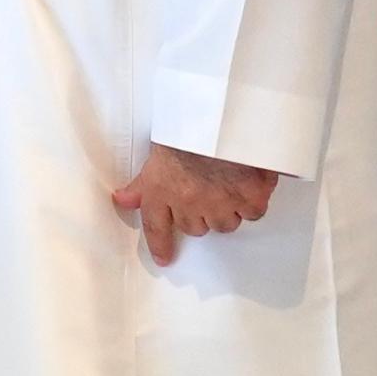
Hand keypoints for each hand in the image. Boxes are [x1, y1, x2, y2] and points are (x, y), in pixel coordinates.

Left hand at [111, 144, 280, 265]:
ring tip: (230, 182)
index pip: (156, 226)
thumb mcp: (157, 153)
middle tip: (208, 188)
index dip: (160, 244)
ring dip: (228, 209)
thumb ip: (142, 184)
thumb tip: (122, 200)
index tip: (164, 258)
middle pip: (196, 227)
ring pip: (226, 224)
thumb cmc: (188, 127)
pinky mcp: (249, 198)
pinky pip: (253, 212)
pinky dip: (253, 200)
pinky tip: (251, 181)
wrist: (220, 117)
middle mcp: (189, 202)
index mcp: (162, 190)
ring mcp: (221, 202)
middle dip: (202, 213)